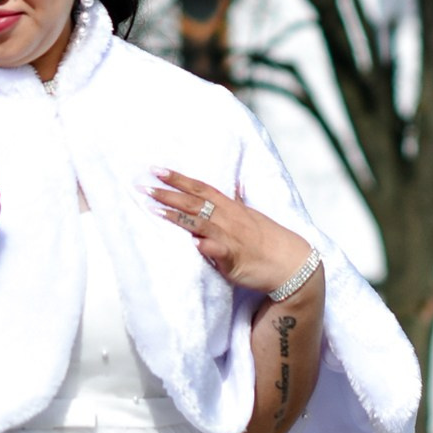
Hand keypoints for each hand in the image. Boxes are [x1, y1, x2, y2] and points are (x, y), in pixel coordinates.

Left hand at [150, 171, 313, 297]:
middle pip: (193, 202)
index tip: (156, 169)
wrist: (289, 263)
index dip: (178, 178)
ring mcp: (230, 237)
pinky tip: (193, 243)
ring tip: (154, 210)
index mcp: (229, 207)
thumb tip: (234, 184)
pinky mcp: (234, 258)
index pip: (200, 188)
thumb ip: (235, 202)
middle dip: (168, 193)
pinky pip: (218, 250)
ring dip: (176, 216)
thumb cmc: (267, 239)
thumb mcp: (249, 215)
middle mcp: (227, 218)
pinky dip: (205, 246)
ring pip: (200, 223)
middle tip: (142, 186)